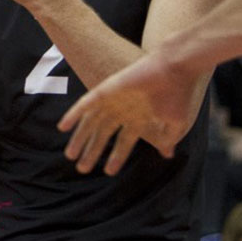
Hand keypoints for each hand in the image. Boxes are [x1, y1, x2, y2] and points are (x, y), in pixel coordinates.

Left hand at [58, 49, 203, 174]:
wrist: (176, 68)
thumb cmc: (179, 93)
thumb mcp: (177, 122)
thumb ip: (169, 138)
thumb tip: (168, 154)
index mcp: (139, 118)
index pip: (124, 141)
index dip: (116, 157)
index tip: (109, 172)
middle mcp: (124, 110)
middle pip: (102, 134)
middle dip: (92, 151)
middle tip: (82, 169)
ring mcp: (114, 100)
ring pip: (91, 122)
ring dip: (80, 138)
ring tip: (70, 156)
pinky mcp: (107, 89)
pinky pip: (85, 104)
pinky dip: (73, 115)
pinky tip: (63, 127)